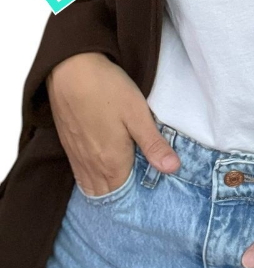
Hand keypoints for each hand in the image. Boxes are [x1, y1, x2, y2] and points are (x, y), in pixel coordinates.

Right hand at [46, 52, 180, 196]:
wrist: (71, 69)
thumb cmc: (108, 89)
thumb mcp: (138, 115)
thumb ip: (154, 145)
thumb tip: (172, 169)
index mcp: (111, 162)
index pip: (123, 195)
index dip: (135, 198)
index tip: (148, 196)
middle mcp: (91, 164)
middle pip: (105, 194)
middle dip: (120, 197)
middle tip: (137, 191)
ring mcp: (76, 155)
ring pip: (90, 185)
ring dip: (105, 189)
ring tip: (121, 183)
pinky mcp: (68, 143)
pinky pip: (79, 173)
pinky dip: (90, 178)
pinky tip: (101, 168)